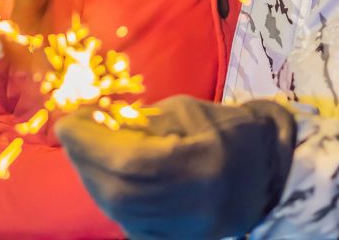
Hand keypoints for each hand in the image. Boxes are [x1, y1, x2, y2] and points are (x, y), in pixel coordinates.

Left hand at [56, 95, 296, 239]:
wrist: (271, 175)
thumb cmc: (229, 131)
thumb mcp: (187, 111)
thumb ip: (141, 122)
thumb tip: (94, 124)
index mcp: (202, 165)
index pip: (130, 161)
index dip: (91, 143)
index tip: (67, 121)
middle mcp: (193, 207)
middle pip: (119, 191)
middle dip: (84, 159)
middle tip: (72, 133)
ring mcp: (186, 233)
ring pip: (120, 212)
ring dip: (92, 178)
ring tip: (85, 151)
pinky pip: (130, 224)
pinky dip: (109, 199)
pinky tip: (104, 176)